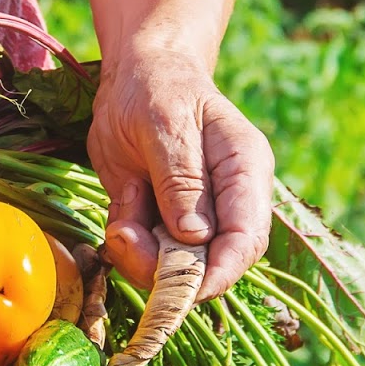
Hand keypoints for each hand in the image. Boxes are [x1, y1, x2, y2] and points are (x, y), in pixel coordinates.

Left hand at [86, 48, 274, 299]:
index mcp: (243, 172)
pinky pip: (143, 254)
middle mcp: (224, 201)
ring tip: (120, 225)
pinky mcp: (156, 221)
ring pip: (174, 266)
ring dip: (140, 259)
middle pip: (211, 263)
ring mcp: (190, 215)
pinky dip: (125, 247)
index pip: (247, 239)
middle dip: (169, 270)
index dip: (220, 273)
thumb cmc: (158, 89)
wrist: (134, 77)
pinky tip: (118, 218)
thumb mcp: (165, 124)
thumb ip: (181, 179)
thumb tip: (194, 235)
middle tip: (127, 238)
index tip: (183, 288)